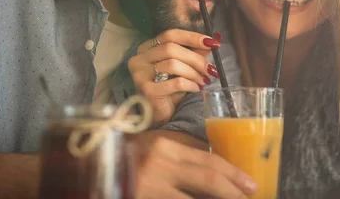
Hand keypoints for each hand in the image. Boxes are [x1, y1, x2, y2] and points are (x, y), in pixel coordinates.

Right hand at [128, 29, 221, 125]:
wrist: (160, 114)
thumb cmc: (171, 88)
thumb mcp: (183, 66)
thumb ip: (195, 52)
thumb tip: (215, 38)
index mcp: (146, 49)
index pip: (169, 35)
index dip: (191, 37)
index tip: (211, 42)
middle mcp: (139, 59)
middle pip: (171, 48)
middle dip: (196, 58)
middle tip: (210, 68)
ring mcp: (140, 75)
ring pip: (172, 64)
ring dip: (194, 72)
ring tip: (204, 80)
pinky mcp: (147, 90)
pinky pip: (175, 82)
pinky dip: (190, 84)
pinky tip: (196, 88)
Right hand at [133, 135, 255, 198]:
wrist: (87, 165)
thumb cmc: (128, 154)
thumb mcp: (157, 146)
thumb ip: (184, 154)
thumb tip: (216, 165)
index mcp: (166, 147)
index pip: (209, 161)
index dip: (233, 175)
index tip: (251, 186)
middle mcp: (159, 166)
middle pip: (207, 181)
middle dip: (233, 194)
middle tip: (249, 198)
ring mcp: (149, 188)